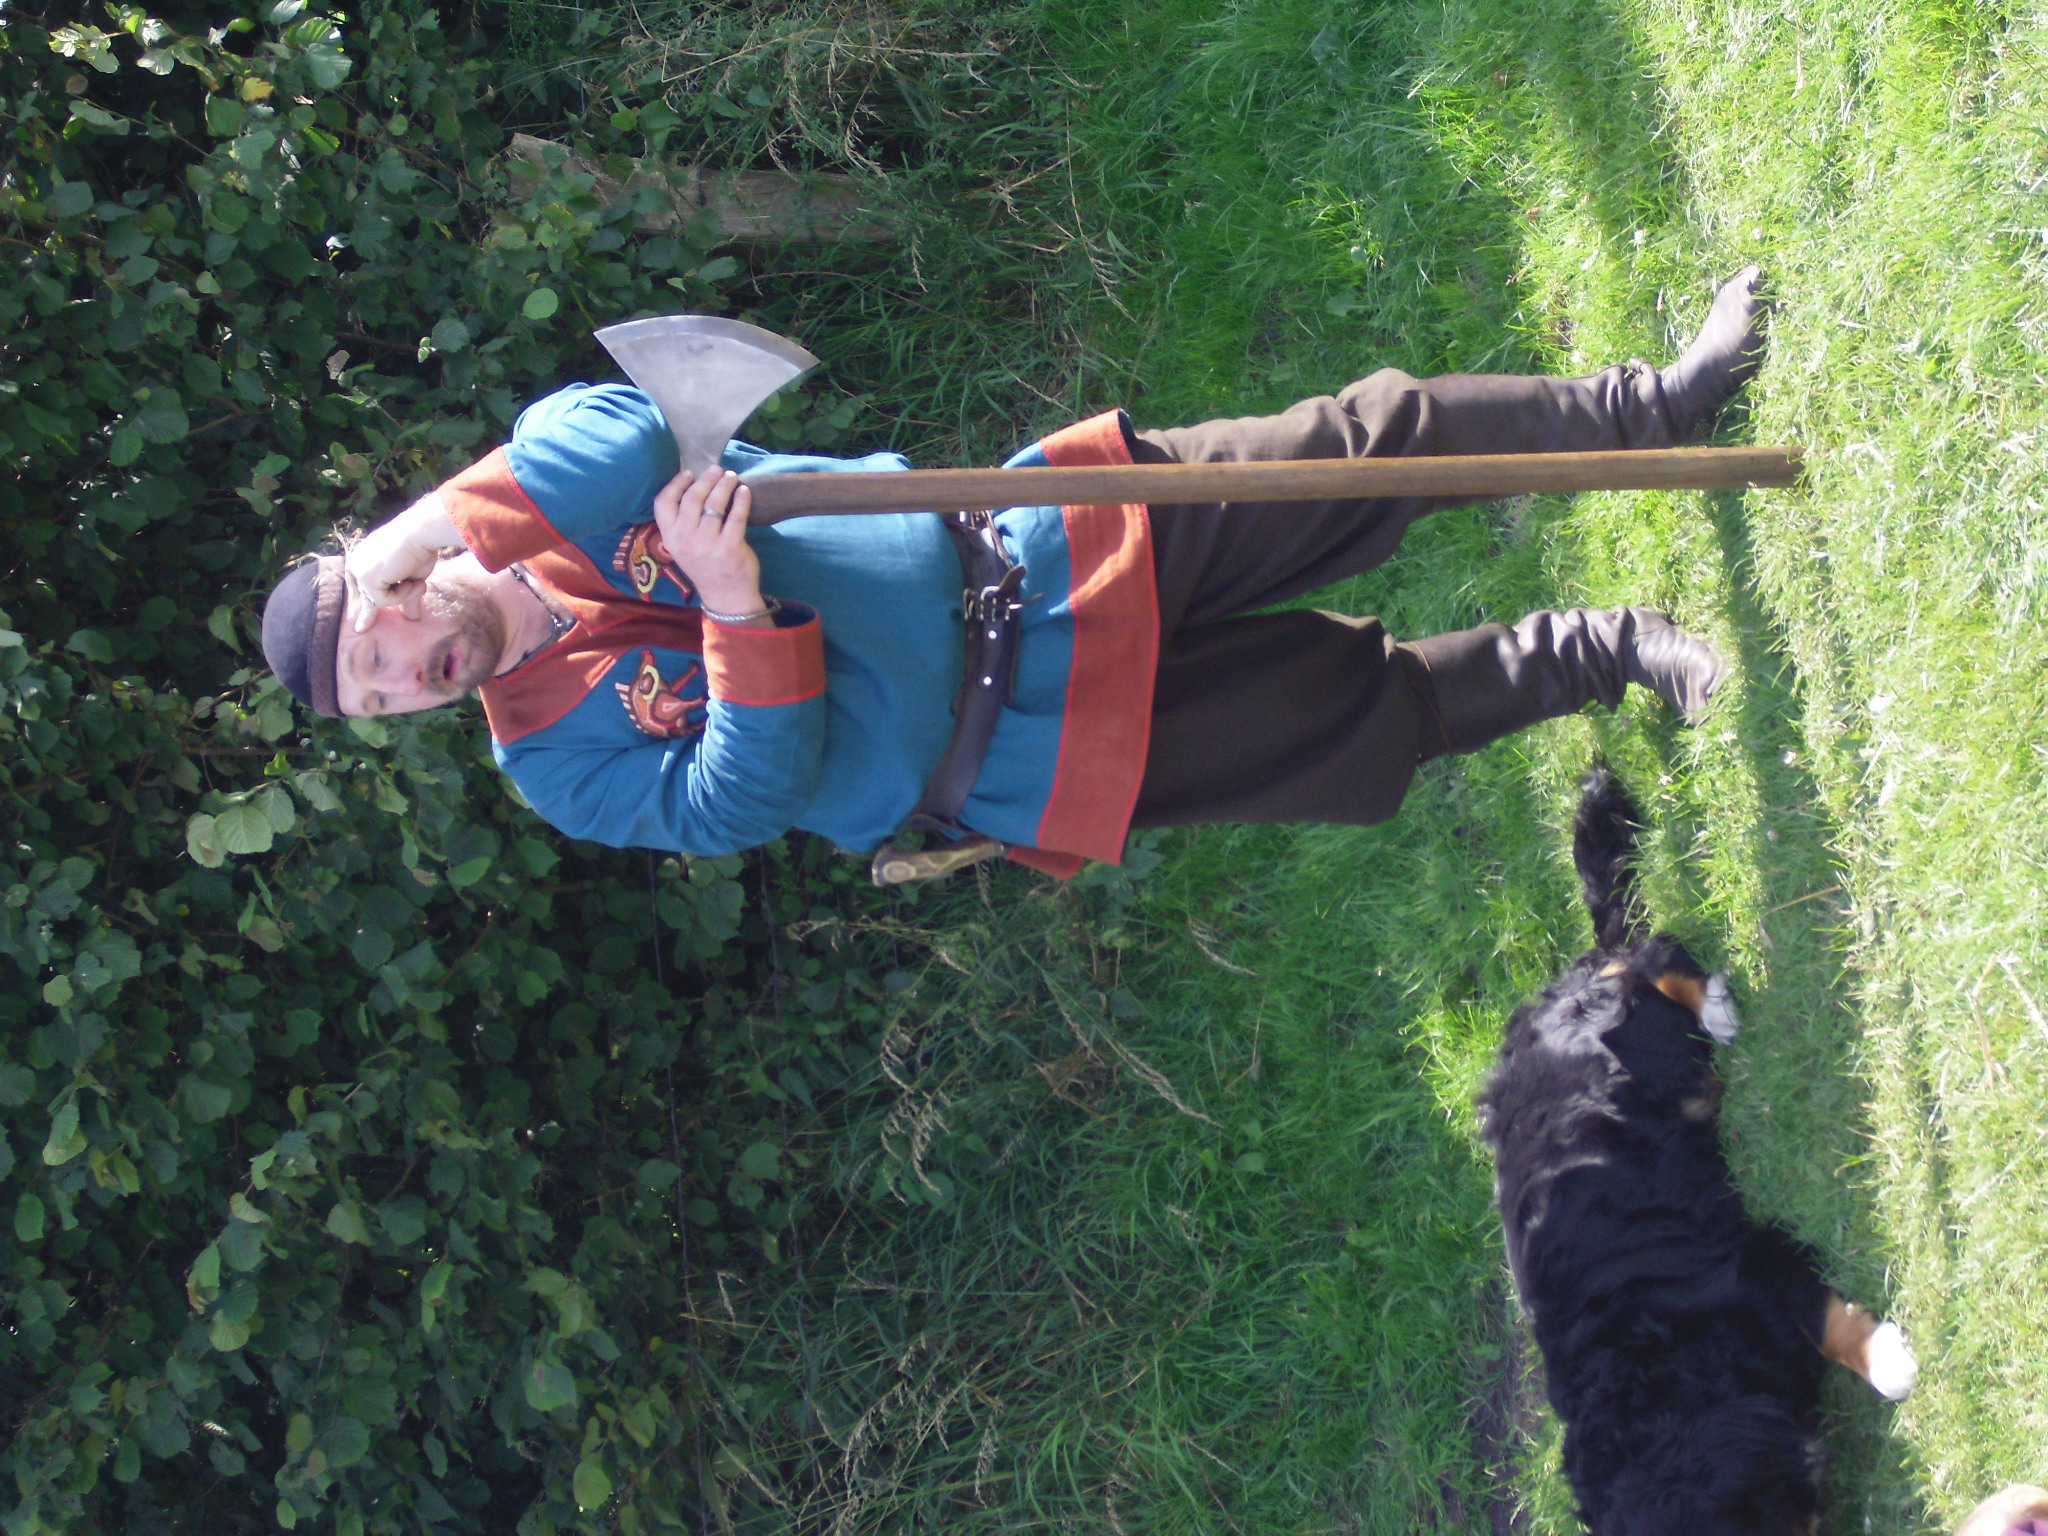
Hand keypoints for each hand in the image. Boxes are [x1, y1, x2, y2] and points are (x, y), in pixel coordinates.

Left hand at [346, 492, 463, 631]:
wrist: (421, 533)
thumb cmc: (421, 548)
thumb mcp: (413, 577)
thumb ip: (407, 597)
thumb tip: (413, 617)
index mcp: (364, 556)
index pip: (359, 583)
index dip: (362, 600)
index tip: (360, 619)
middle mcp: (356, 561)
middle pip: (359, 595)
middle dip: (365, 613)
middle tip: (360, 629)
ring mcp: (358, 570)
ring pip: (376, 601)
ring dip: (404, 596)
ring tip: (421, 584)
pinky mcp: (365, 579)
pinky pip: (383, 601)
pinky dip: (403, 594)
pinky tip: (413, 581)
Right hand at [652, 469, 766, 622]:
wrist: (725, 596)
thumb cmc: (705, 566)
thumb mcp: (683, 547)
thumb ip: (682, 524)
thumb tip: (694, 487)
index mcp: (670, 538)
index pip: (663, 503)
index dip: (675, 484)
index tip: (689, 473)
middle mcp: (685, 539)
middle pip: (692, 498)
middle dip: (705, 479)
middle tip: (716, 470)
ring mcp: (707, 544)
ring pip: (714, 504)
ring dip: (724, 485)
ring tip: (731, 476)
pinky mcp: (730, 546)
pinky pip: (736, 516)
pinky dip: (741, 499)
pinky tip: (745, 491)